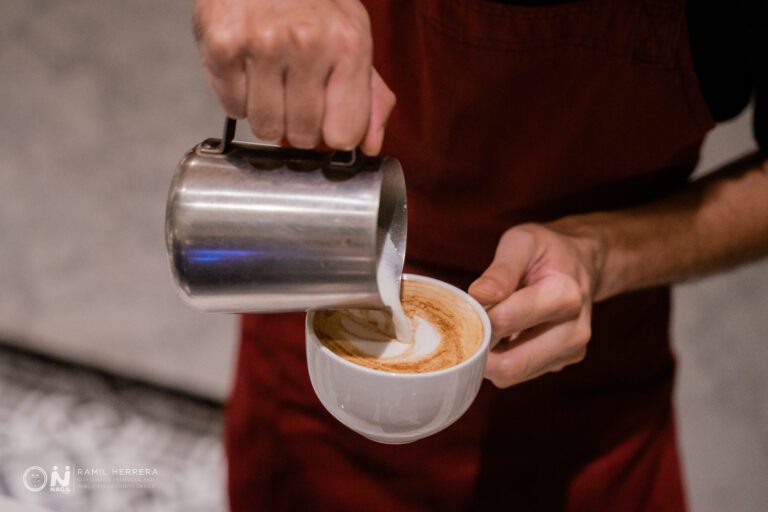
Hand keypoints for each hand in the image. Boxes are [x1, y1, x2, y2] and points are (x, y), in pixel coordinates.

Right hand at [193, 0, 395, 153]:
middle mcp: (307, 44)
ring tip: (271, 79)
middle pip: (303, 136)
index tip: (327, 120)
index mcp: (348, 45)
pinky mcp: (222, 46)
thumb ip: (369, 96)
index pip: (344, 134)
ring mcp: (261, 45)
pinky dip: (238, 97)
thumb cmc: (311, 0)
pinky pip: (232, 108)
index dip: (334, 133)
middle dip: (299, 125)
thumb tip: (370, 146)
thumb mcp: (352, 36)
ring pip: (265, 127)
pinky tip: (248, 69)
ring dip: (267, 113)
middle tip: (295, 94)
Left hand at [468, 223, 602, 387]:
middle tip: (467, 326)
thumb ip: (500, 270)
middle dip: (480, 349)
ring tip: (489, 325)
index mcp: (565, 295)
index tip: (467, 305)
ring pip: (512, 374)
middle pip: (511, 364)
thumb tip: (478, 296)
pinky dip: (502, 358)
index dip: (477, 316)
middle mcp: (574, 330)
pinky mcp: (562, 363)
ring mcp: (571, 351)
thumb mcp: (522, 242)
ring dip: (490, 356)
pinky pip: (519, 374)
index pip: (505, 321)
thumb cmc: (547, 251)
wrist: (581, 263)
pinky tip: (504, 334)